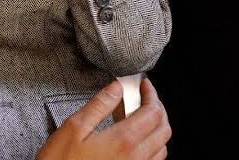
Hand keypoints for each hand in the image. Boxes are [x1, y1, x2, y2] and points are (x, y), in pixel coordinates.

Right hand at [37, 78, 169, 159]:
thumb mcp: (74, 127)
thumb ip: (99, 105)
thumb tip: (117, 87)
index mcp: (123, 141)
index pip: (153, 112)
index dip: (151, 94)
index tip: (144, 85)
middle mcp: (135, 158)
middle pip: (164, 129)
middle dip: (158, 109)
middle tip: (144, 97)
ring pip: (162, 148)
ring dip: (157, 129)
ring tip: (139, 118)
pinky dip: (152, 147)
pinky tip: (134, 141)